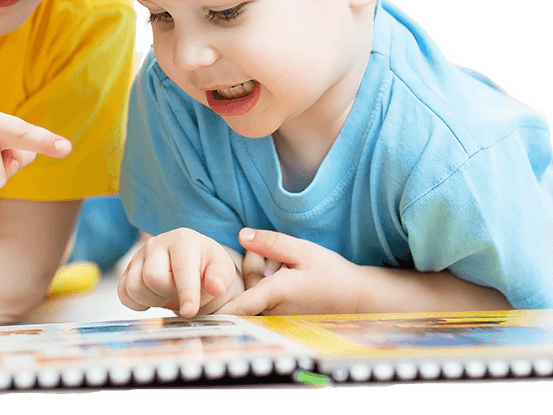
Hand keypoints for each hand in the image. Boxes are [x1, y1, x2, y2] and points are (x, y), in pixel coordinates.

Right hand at [117, 228, 241, 317]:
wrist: (191, 267)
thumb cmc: (207, 268)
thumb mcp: (222, 270)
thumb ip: (221, 278)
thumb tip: (216, 286)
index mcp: (183, 240)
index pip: (181, 269)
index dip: (186, 293)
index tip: (190, 311)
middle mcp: (156, 243)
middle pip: (152, 278)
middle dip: (169, 294)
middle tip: (181, 294)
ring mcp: (139, 256)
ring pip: (135, 287)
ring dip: (153, 300)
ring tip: (168, 294)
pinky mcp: (127, 271)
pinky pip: (123, 294)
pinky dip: (138, 303)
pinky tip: (154, 297)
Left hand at [216, 229, 366, 315]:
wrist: (356, 299)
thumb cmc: (332, 274)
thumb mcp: (302, 251)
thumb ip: (271, 242)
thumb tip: (241, 235)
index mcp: (275, 294)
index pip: (239, 305)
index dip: (218, 309)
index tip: (196, 314)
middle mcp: (273, 310)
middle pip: (246, 291)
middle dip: (251, 268)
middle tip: (269, 255)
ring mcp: (279, 317)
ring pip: (256, 295)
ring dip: (261, 277)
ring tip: (283, 264)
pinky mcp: (285, 318)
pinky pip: (267, 301)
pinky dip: (269, 286)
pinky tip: (285, 274)